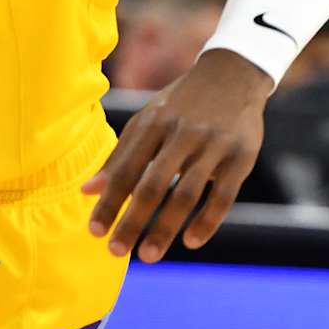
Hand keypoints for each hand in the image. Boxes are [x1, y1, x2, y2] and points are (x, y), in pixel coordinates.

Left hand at [83, 49, 270, 264]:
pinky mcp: (242, 156)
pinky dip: (207, 221)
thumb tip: (87, 192)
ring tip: (147, 256)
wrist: (234, 73)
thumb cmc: (181, 104)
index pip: (125, 171)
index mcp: (153, 124)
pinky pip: (224, 195)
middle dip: (132, 221)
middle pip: (153, 185)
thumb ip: (119, 156)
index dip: (109, 203)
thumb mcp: (147, 121)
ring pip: (187, 194)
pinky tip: (191, 242)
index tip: (94, 232)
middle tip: (116, 252)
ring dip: (165, 228)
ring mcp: (213, 145)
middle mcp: (182, 134)